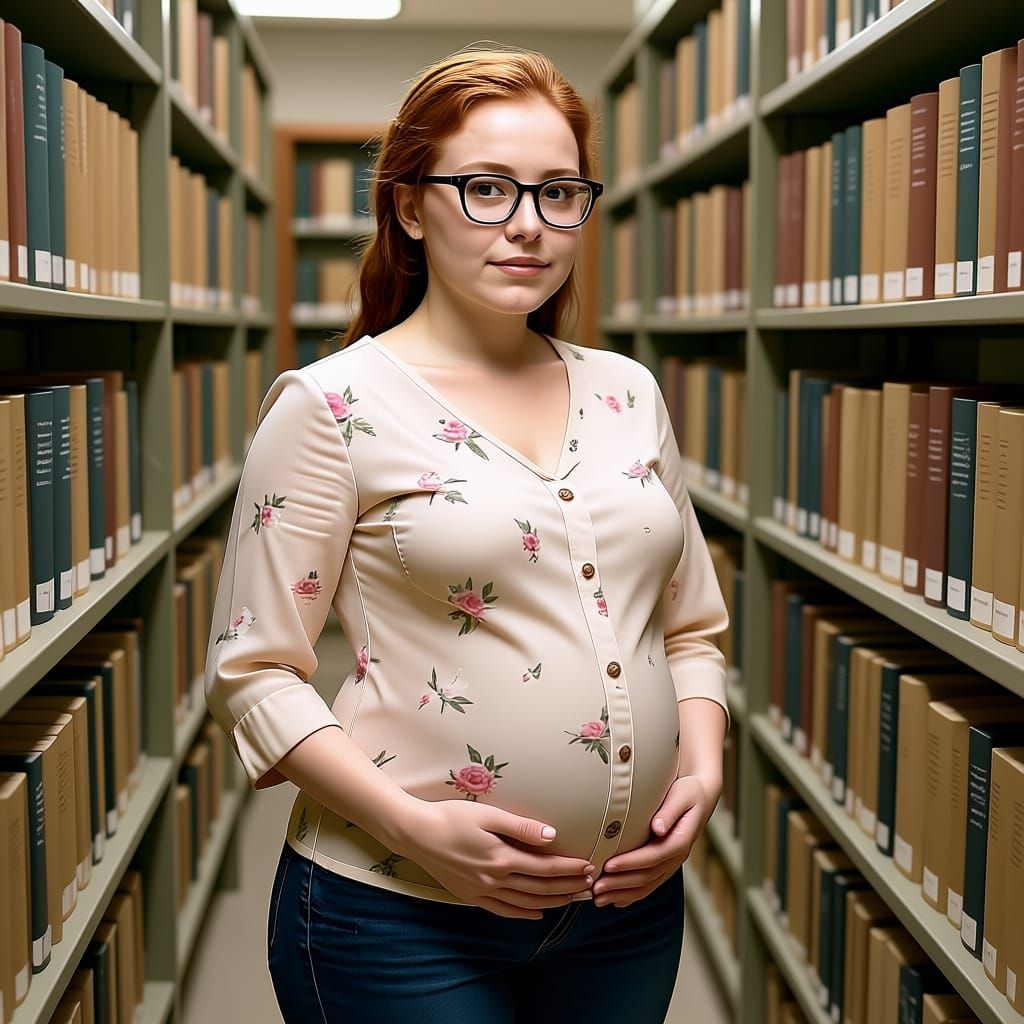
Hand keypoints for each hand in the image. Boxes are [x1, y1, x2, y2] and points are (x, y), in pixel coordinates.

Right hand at [392, 798, 594, 919]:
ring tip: (572, 899)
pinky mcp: (470, 896)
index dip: (569, 869)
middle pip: (540, 889)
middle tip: (589, 885)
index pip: (545, 868)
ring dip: (552, 902)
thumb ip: (520, 827)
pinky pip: (503, 911)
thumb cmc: (451, 817)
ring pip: (525, 902)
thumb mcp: (488, 815)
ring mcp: (482, 891)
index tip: (588, 866)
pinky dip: (523, 914)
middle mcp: (495, 880)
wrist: (416, 834)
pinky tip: (536, 913)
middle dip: (567, 888)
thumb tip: (550, 836)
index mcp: (502, 858)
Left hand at [591, 773, 720, 907]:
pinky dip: (632, 894)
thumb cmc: (688, 791)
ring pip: (647, 885)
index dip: (630, 862)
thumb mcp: (682, 795)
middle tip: (596, 887)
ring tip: (599, 898)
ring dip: (622, 893)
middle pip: (647, 876)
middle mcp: (677, 856)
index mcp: (681, 840)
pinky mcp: (665, 864)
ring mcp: (671, 863)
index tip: (609, 865)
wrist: (700, 796)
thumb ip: (670, 811)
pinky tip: (616, 900)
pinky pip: (649, 884)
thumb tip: (658, 827)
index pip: (653, 856)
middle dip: (620, 883)